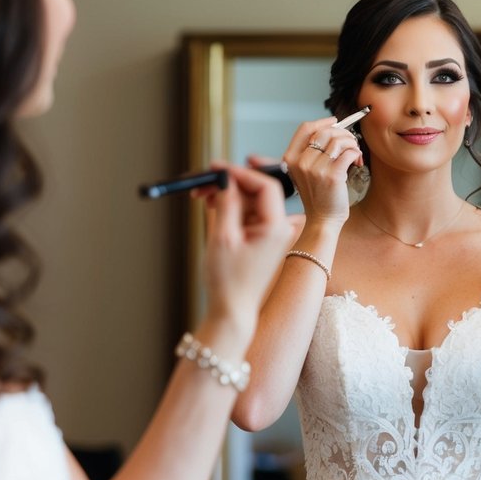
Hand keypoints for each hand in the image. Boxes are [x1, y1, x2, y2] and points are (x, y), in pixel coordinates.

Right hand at [195, 164, 294, 332]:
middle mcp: (279, 227)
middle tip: (202, 182)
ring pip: (249, 201)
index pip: (266, 185)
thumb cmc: (228, 280)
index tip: (216, 169)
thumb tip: (226, 177)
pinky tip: (211, 206)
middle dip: (230, 183)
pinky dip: (230, 208)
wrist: (232, 310)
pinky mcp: (261, 239)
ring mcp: (271, 233)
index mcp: (276, 227)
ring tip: (201, 197)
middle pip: (257, 191)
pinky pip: (247, 214)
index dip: (240, 173)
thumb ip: (226, 202)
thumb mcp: (223, 236)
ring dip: (226, 195)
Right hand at [282, 116, 362, 226]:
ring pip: (339, 140)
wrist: (322, 220)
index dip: (322, 121)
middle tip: (350, 143)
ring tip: (354, 154)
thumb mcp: (304, 172)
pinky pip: (349, 152)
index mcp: (291, 158)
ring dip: (352, 143)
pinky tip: (357, 161)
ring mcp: (316, 168)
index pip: (305, 128)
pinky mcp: (333, 175)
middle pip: (325, 131)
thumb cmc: (318, 196)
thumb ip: (311, 152)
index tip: (335, 121)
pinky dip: (356, 153)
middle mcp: (301, 162)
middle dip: (343, 133)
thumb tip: (331, 129)